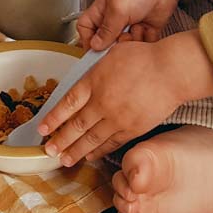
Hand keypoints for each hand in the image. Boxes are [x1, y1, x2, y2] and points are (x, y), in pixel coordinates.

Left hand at [38, 31, 212, 166]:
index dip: (53, 118)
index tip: (42, 128)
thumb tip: (83, 78)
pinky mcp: (132, 129)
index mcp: (94, 81)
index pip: (67, 103)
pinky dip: (98, 151)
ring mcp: (117, 118)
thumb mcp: (111, 53)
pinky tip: (90, 156)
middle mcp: (102, 102)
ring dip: (75, 151)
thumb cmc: (144, 57)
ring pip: (91, 139)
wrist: (171, 71)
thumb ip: (94, 69)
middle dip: (59, 140)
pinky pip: (110, 143)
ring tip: (64, 159)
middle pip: (75, 126)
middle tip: (48, 151)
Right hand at [76, 0, 182, 50]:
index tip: (95, 51)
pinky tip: (146, 28)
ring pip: (124, 47)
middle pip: (106, 43)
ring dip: (131, 41)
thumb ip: (106, 30)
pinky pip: (140, 46)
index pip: (85, 30)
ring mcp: (129, 26)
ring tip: (136, 27)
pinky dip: (144, 41)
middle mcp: (114, 20)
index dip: (87, 41)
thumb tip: (95, 46)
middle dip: (114, 44)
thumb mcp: (117, 9)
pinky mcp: (144, 31)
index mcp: (101, 11)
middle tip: (120, 36)